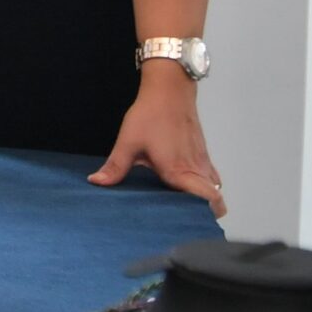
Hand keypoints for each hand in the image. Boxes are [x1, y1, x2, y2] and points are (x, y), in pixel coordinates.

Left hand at [89, 70, 224, 215]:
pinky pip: (209, 175)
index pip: (208, 198)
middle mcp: (195, 167)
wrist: (169, 90)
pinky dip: (203, 185)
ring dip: (204, 198)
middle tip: (184, 219)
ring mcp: (202, 160)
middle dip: (205, 212)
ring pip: (213, 187)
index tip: (190, 221)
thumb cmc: (150, 115)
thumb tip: (97, 182)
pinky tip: (184, 186)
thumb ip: (115, 167)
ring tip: (183, 206)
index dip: (205, 213)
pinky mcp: (202, 153)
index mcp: (178, 170)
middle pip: (215, 199)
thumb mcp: (127, 142)